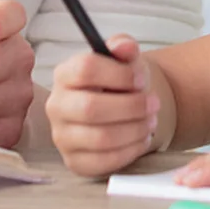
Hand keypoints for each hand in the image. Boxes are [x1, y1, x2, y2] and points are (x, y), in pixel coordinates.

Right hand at [47, 35, 159, 177]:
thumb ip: (124, 48)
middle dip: (131, 107)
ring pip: (101, 138)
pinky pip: (105, 162)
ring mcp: (62, 136)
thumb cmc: (118, 85)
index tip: (141, 78)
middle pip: (91, 108)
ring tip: (150, 121)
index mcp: (64, 75)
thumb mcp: (123, 62)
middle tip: (153, 104)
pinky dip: (131, 151)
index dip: (119, 74)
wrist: (118, 112)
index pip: (84, 70)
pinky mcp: (75, 161)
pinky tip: (141, 139)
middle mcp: (56, 105)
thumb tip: (125, 46)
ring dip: (135, 130)